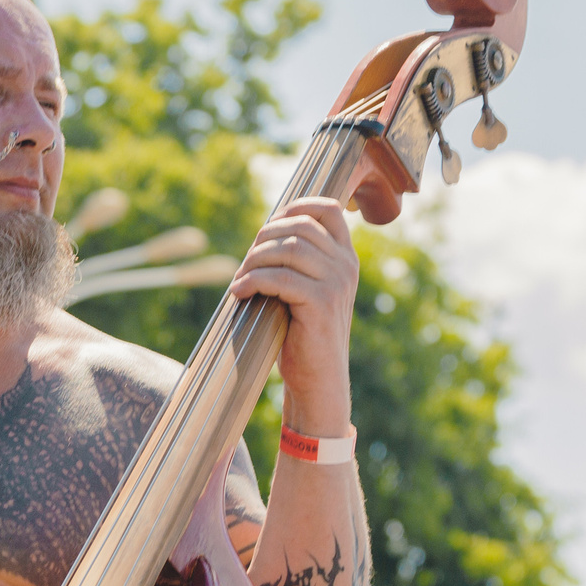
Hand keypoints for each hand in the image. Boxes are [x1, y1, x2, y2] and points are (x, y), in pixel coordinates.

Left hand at [226, 197, 358, 435]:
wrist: (317, 378)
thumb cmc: (302, 334)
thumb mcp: (303, 289)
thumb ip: (294, 261)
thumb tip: (263, 233)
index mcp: (345, 257)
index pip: (328, 209)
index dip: (296, 207)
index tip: (268, 226)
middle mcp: (346, 265)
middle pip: (299, 227)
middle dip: (263, 240)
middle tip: (245, 265)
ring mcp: (337, 283)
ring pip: (288, 249)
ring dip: (254, 260)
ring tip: (240, 280)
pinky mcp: (322, 302)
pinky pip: (280, 278)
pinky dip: (253, 281)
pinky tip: (239, 293)